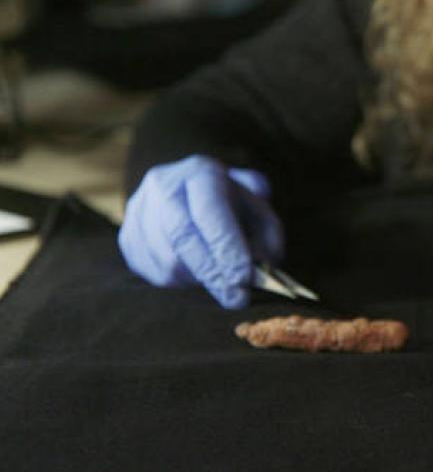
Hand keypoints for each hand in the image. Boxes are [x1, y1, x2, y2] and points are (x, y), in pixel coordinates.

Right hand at [118, 155, 283, 308]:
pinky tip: (196, 276)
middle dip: (213, 273)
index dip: (227, 248)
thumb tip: (265, 262)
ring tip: (219, 281)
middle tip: (237, 298)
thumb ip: (268, 231)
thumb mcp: (258, 207)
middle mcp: (163, 186)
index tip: (245, 279)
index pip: (210, 212)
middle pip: (182, 237)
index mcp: (200, 173)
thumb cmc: (232, 205)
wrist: (190, 191)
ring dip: (198, 280)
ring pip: (166, 260)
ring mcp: (138, 211)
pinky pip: (151, 273)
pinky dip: (179, 283)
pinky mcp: (127, 237)